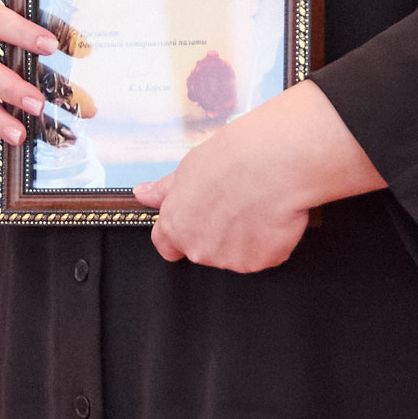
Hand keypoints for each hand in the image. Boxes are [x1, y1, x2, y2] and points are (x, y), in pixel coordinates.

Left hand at [133, 81, 382, 273]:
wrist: (274, 161)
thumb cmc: (232, 158)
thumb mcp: (188, 168)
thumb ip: (165, 190)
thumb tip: (142, 194)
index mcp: (176, 225)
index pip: (166, 245)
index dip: (180, 233)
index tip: (194, 221)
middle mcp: (199, 248)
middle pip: (204, 248)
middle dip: (218, 233)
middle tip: (235, 202)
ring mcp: (231, 259)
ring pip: (238, 253)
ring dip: (247, 237)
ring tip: (258, 204)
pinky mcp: (263, 261)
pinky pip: (267, 254)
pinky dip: (272, 239)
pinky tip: (275, 213)